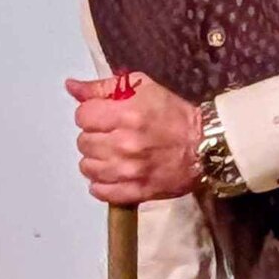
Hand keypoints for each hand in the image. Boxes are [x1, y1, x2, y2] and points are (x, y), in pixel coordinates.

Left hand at [67, 73, 200, 203]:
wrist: (206, 146)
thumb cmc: (175, 115)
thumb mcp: (142, 87)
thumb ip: (103, 87)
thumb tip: (71, 87)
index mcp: (127, 114)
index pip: (82, 116)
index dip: (90, 115)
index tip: (103, 117)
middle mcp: (125, 144)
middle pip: (83, 142)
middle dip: (94, 137)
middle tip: (110, 135)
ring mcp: (130, 171)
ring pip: (88, 167)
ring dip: (96, 160)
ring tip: (111, 155)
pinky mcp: (137, 191)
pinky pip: (101, 191)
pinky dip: (102, 184)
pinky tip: (113, 174)